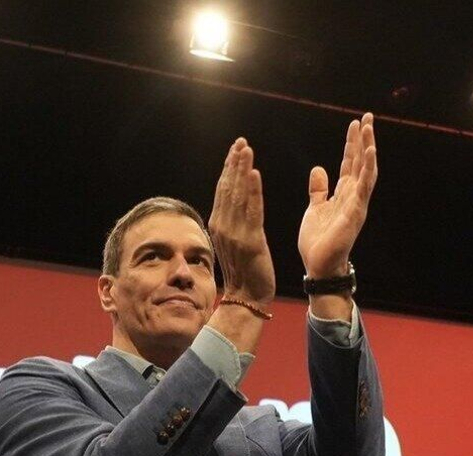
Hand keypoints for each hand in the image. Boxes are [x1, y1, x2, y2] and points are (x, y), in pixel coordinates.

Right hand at [206, 137, 276, 305]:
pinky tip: (254, 174)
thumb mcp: (233, 242)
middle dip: (234, 163)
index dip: (229, 168)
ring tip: (246, 150)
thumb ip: (231, 221)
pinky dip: (253, 191)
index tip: (236, 148)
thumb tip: (231, 203)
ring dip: (242, 170)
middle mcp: (223, 226)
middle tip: (241, 141)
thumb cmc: (244, 271)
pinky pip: (251, 211)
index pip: (223, 190)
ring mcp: (235, 234)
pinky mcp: (250, 242)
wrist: (247, 297)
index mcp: (218, 224)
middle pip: (228, 188)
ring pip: (238, 195)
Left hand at [298, 113, 378, 279]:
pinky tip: (370, 152)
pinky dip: (368, 169)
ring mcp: (356, 203)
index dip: (352, 143)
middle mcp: (353, 196)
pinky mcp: (355, 212)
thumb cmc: (318, 242)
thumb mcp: (315, 208)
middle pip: (361, 162)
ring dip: (368, 148)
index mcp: (343, 194)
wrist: (319, 266)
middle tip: (367, 117)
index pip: (350, 163)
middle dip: (364, 139)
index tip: (355, 124)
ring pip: (366, 170)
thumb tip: (319, 168)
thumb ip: (319, 189)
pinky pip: (364, 187)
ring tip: (369, 128)